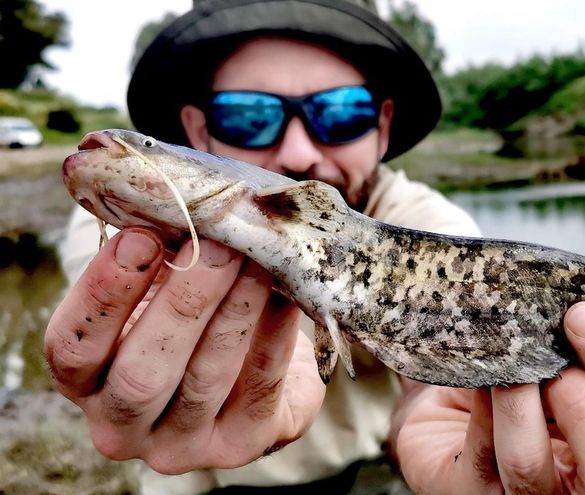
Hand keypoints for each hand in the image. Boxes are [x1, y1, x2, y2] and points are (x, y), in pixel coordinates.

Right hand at [43, 227, 325, 473]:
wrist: (253, 361)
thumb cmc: (192, 315)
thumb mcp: (160, 290)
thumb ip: (157, 260)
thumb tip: (179, 205)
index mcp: (87, 385)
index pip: (74, 348)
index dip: (104, 294)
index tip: (140, 236)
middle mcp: (125, 427)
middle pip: (141, 373)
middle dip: (182, 302)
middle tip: (217, 242)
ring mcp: (183, 445)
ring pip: (205, 380)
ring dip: (234, 311)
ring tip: (257, 258)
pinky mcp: (243, 444)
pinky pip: (262, 384)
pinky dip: (275, 333)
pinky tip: (286, 291)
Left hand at [389, 302, 584, 494]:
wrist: (438, 411)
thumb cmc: (506, 376)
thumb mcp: (543, 353)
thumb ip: (559, 340)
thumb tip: (551, 300)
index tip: (584, 314)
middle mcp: (583, 481)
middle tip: (556, 362)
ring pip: (532, 466)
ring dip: (518, 404)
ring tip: (507, 367)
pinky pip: (478, 456)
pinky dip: (478, 408)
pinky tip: (477, 375)